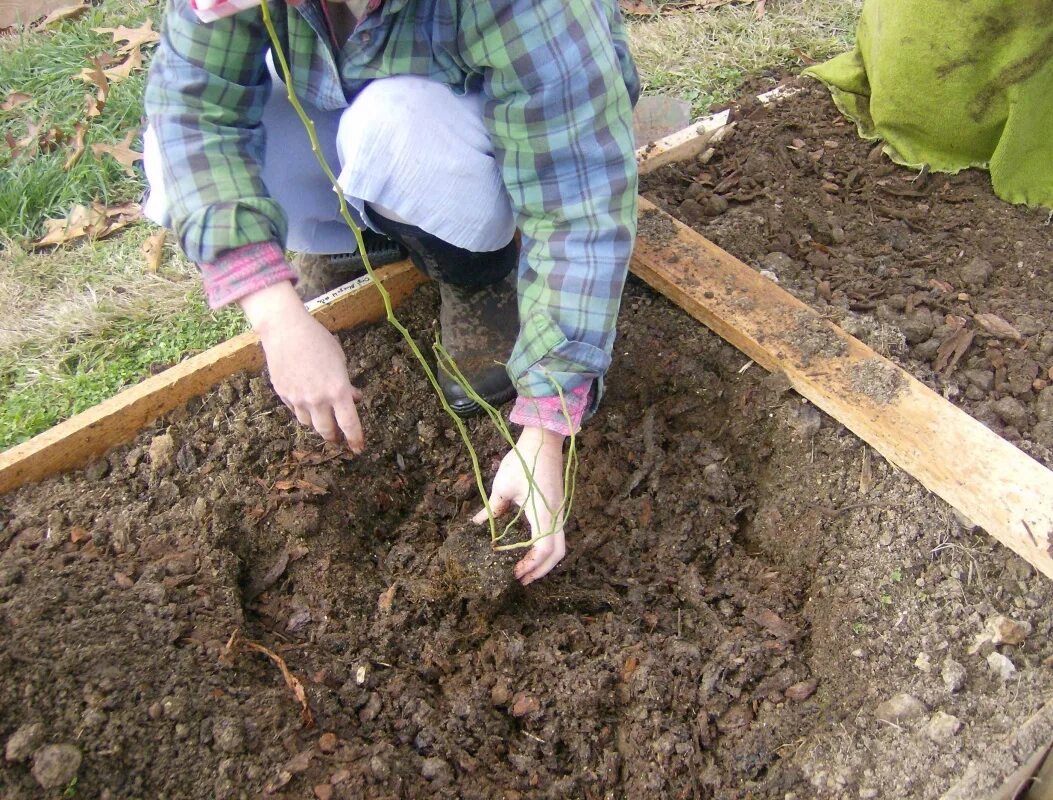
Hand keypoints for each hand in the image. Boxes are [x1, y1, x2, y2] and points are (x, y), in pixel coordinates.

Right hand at [239, 280, 364, 451]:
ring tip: (321, 415)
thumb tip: (353, 399)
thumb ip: (346, 384)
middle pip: (326, 431)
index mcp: (337, 391)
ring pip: (309, 423)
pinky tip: (304, 398)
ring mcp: (298, 399)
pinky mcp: (283, 395)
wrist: (285, 330)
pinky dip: (302, 410)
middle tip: (337, 438)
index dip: (355, 439)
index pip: (349, 424)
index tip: (358, 448)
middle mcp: (318, 400)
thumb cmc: (318, 341)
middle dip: (333, 436)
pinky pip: (295, 411)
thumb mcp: (340, 361)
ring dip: (317, 422)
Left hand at [472, 426, 565, 584]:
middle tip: (521, 580)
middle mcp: (556, 516)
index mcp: (544, 513)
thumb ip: (492, 509)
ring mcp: (560, 511)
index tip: (513, 573)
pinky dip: (546, 548)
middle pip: (557, 553)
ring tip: (525, 568)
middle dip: (541, 570)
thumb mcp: (503, 487)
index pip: (543, 550)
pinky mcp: (558, 507)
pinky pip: (557, 534)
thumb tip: (477, 524)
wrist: (544, 440)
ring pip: (559, 545)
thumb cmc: (523, 461)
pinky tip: (529, 549)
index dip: (530, 566)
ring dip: (544, 560)